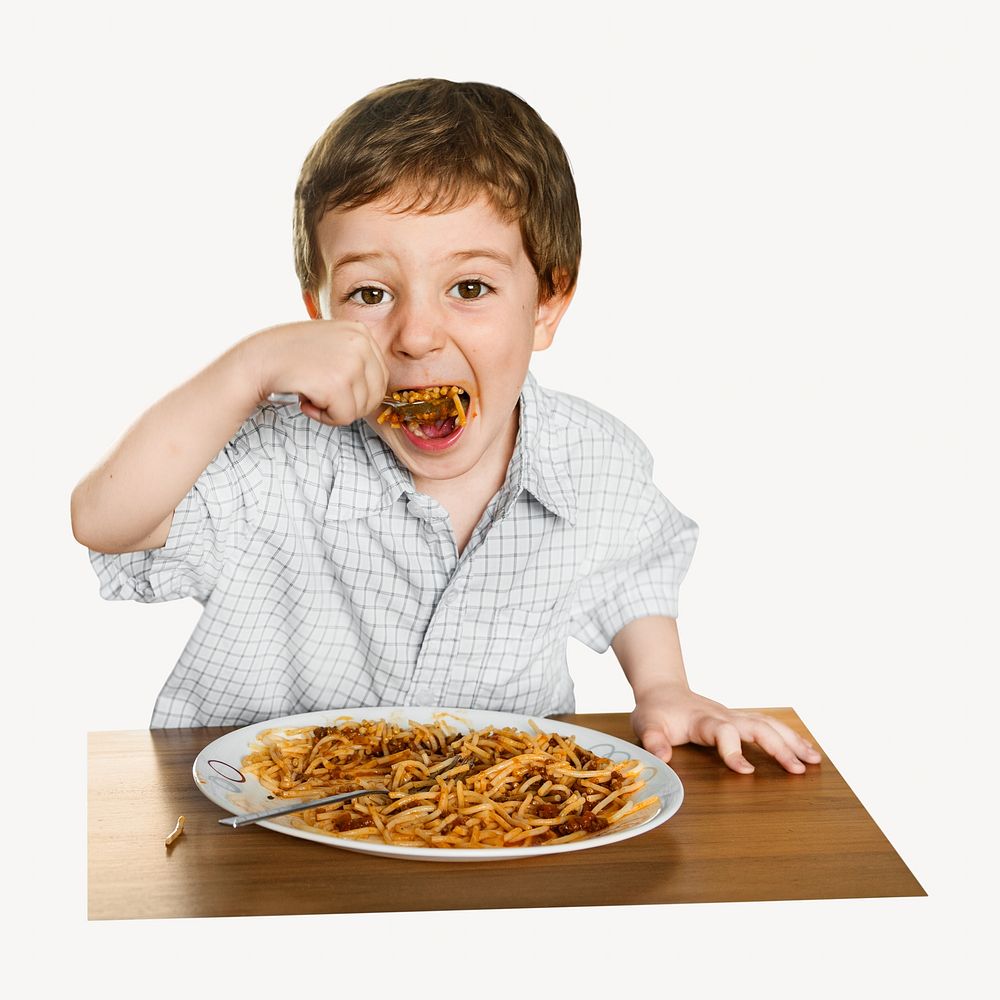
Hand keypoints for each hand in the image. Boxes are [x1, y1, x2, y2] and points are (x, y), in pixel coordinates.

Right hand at [250, 320, 388, 425]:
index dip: (357, 392)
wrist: (257, 361)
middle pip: (375, 395)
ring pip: (360, 409)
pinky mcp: (337, 384)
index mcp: (361, 331)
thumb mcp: (330, 344)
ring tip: (311, 393)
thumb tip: (378, 389)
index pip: (380, 377)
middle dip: (349, 404)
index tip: (331, 386)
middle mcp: (361, 342)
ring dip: (334, 410)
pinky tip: (306, 401)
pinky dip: (325, 418)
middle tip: (322, 395)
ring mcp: (351, 362)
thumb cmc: (289, 357)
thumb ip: (354, 357)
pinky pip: (344, 418)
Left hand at [631, 683, 822, 773]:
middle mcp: (723, 715)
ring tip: (814, 761)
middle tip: (798, 770)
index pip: (723, 732)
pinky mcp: (740, 719)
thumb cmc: (656, 711)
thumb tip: (662, 758)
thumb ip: (652, 740)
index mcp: (702, 720)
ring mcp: (734, 716)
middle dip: (778, 747)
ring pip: (769, 724)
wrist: (663, 690)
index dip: (734, 750)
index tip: (747, 772)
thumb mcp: (645, 724)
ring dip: (792, 741)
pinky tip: (806, 750)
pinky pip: (769, 724)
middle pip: (756, 727)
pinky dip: (789, 736)